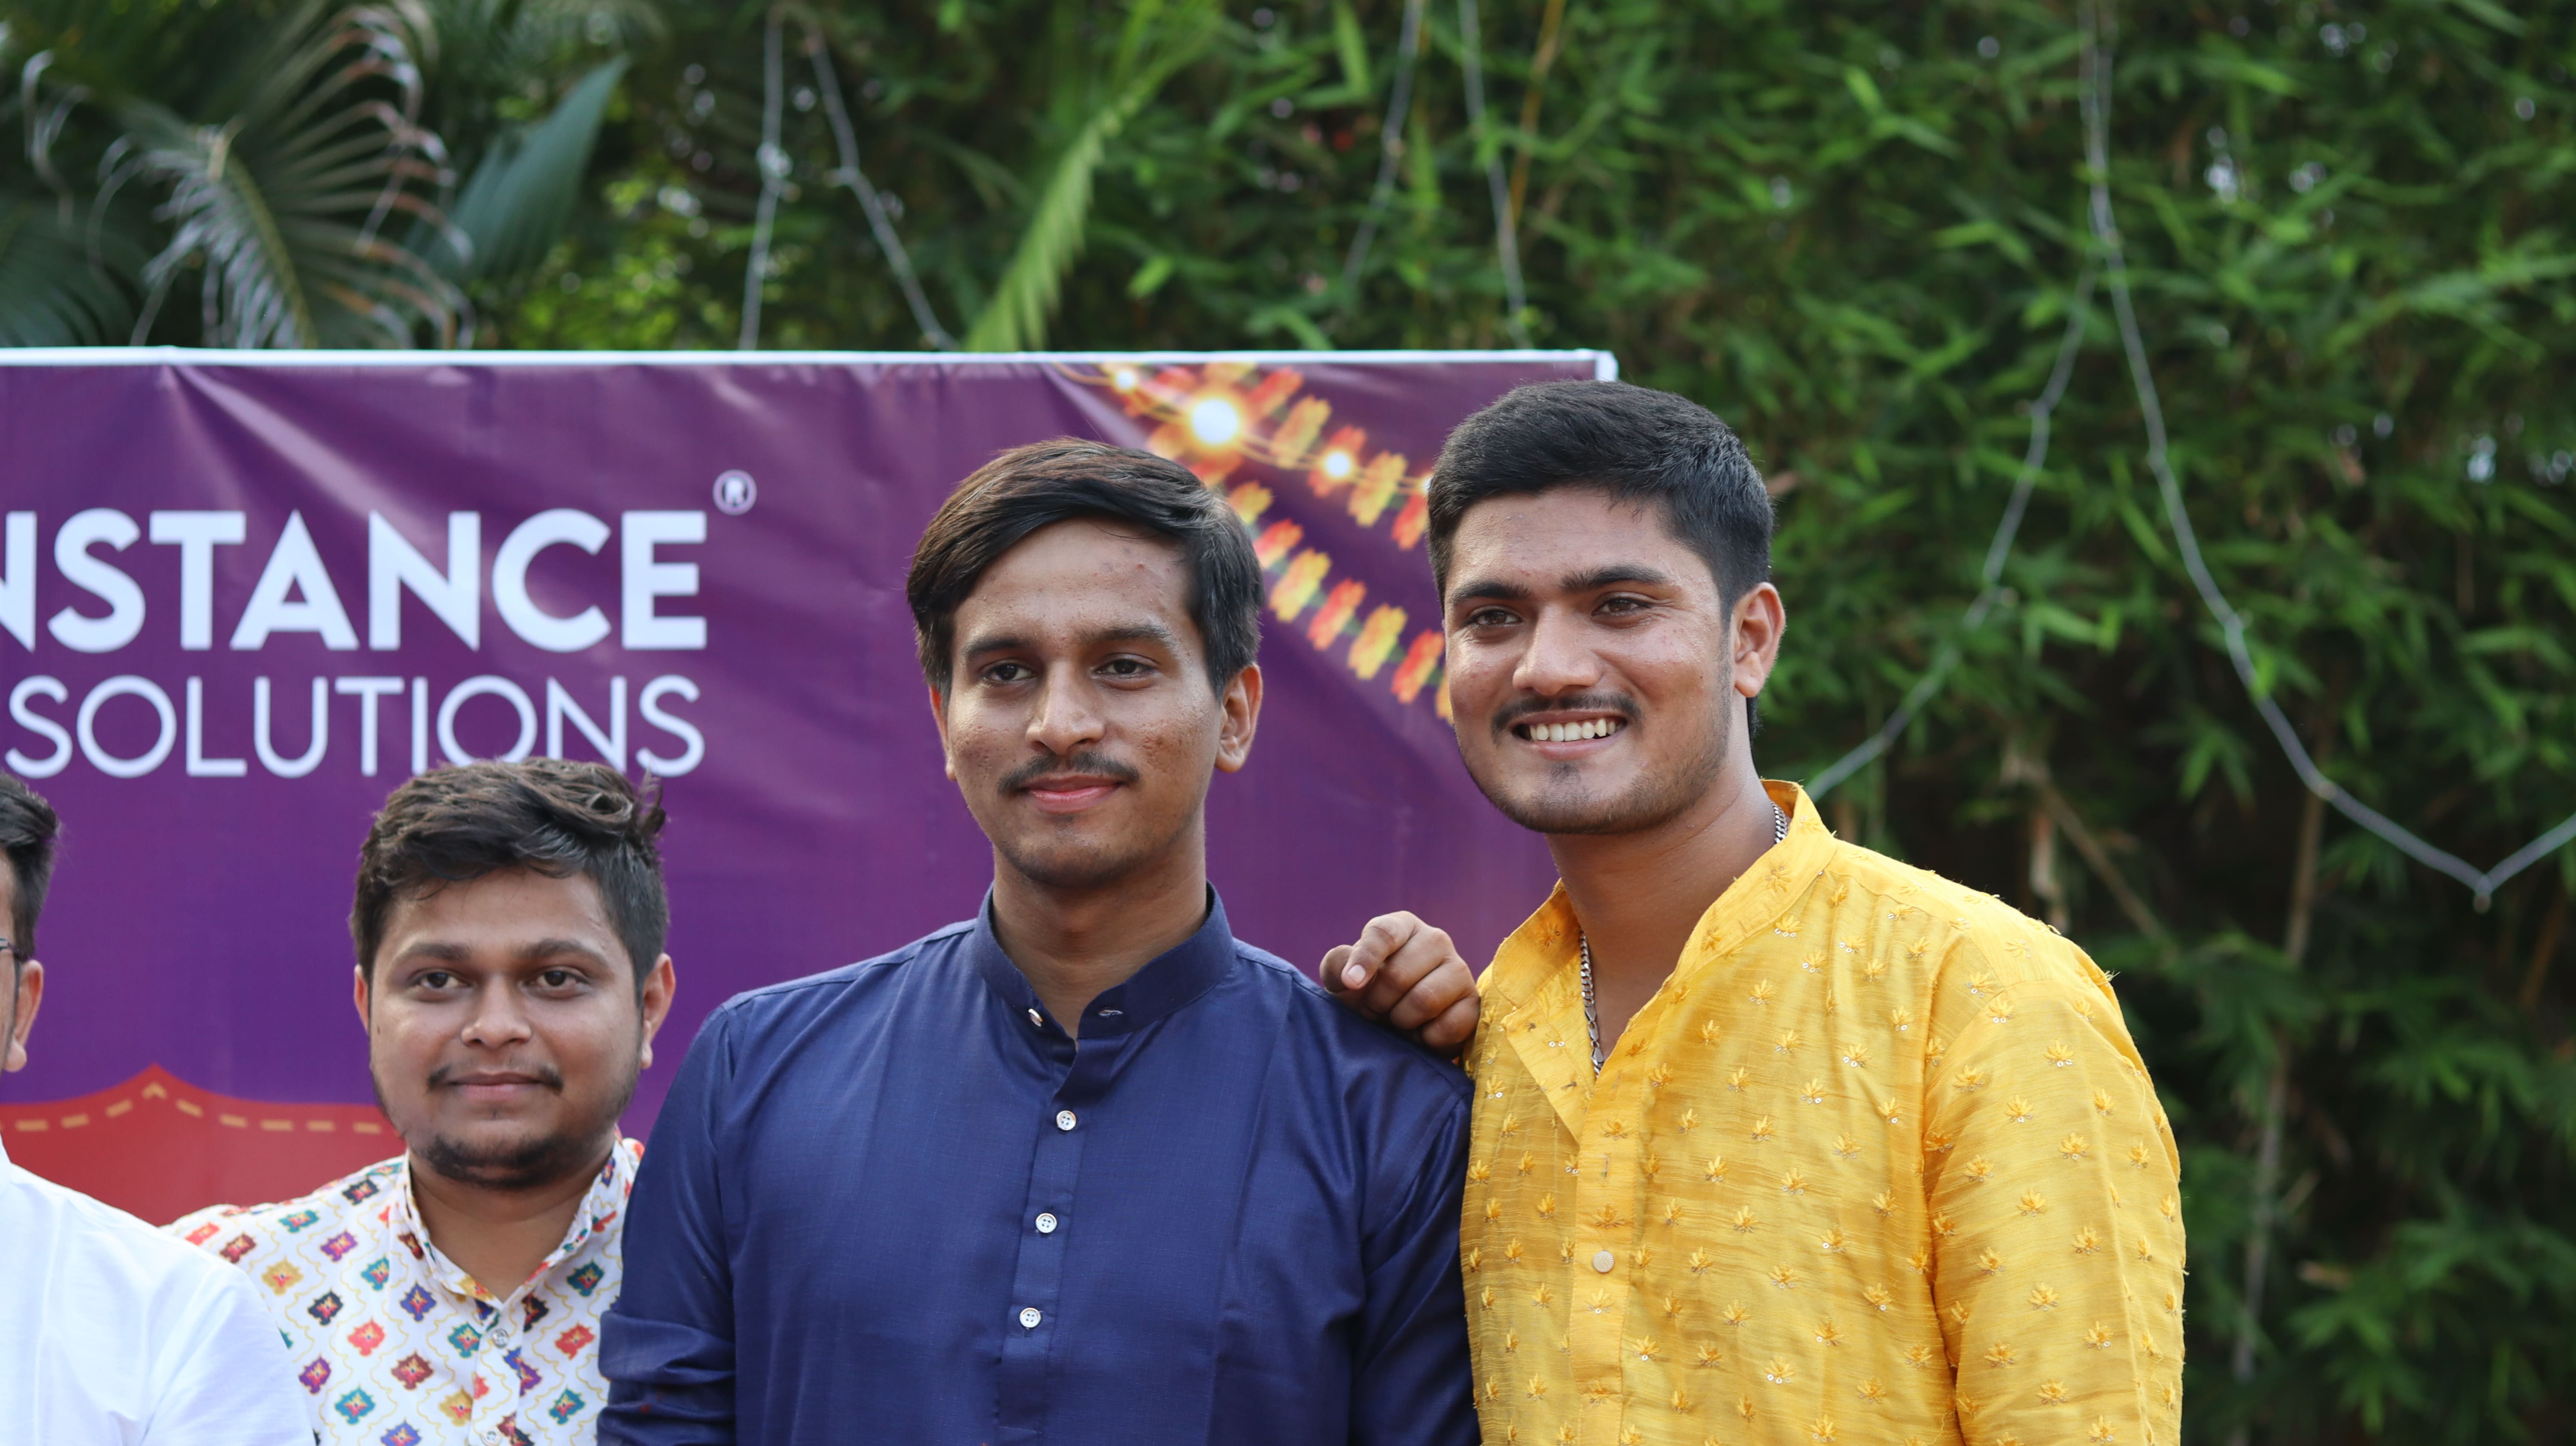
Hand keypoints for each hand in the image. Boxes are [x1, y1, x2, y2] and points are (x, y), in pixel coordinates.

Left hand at [1321, 912, 1478, 1054]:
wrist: (1395, 1028)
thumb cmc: (1366, 994)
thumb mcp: (1342, 979)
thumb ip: (1338, 967)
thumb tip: (1352, 977)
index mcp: (1403, 926)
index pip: (1383, 933)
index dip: (1365, 959)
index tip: (1351, 985)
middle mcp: (1436, 940)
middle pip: (1398, 974)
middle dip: (1378, 1001)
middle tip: (1375, 1009)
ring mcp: (1459, 970)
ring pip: (1425, 1000)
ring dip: (1400, 1020)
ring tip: (1396, 1019)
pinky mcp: (1472, 1003)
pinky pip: (1448, 1026)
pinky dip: (1426, 1038)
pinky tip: (1420, 1033)